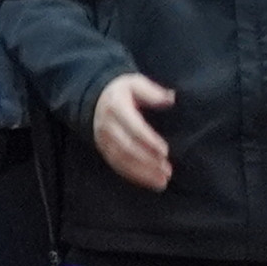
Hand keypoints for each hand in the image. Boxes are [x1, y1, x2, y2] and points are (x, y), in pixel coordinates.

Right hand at [91, 73, 178, 191]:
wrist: (96, 98)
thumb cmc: (123, 91)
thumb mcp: (136, 82)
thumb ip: (152, 92)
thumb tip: (170, 99)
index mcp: (116, 106)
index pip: (133, 127)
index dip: (149, 141)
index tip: (165, 151)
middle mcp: (107, 125)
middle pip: (127, 147)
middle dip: (148, 161)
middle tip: (167, 170)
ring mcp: (103, 140)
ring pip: (122, 160)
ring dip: (142, 173)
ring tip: (162, 181)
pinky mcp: (104, 150)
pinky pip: (117, 166)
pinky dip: (133, 176)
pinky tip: (150, 182)